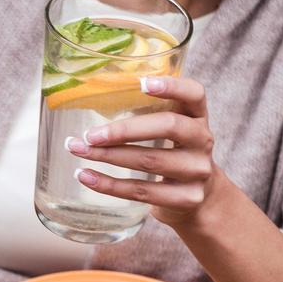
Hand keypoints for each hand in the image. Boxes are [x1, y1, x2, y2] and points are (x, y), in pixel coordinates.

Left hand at [70, 74, 221, 227]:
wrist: (200, 198)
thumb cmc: (174, 155)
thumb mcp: (171, 131)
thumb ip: (149, 114)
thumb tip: (96, 99)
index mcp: (198, 116)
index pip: (194, 93)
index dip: (171, 86)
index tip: (141, 83)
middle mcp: (203, 140)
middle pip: (168, 126)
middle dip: (124, 130)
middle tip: (90, 134)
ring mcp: (198, 171)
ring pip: (150, 160)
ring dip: (108, 156)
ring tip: (80, 151)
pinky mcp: (187, 198)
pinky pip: (142, 191)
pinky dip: (109, 185)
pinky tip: (86, 176)